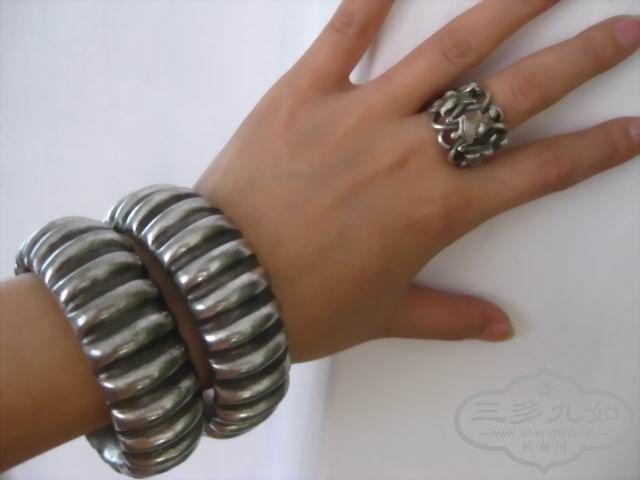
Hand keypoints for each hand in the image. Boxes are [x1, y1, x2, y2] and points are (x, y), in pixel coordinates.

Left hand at [194, 0, 639, 361]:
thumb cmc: (301, 308)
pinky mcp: (304, 93)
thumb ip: (446, 316)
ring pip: (449, 49)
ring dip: (508, 8)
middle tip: (625, 31)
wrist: (215, 287)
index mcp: (437, 211)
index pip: (538, 172)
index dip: (595, 151)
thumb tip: (500, 327)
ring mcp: (359, 115)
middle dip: (580, 60)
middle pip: (514, 97)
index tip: (634, 129)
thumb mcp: (382, 316)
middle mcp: (411, 152)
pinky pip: (345, 31)